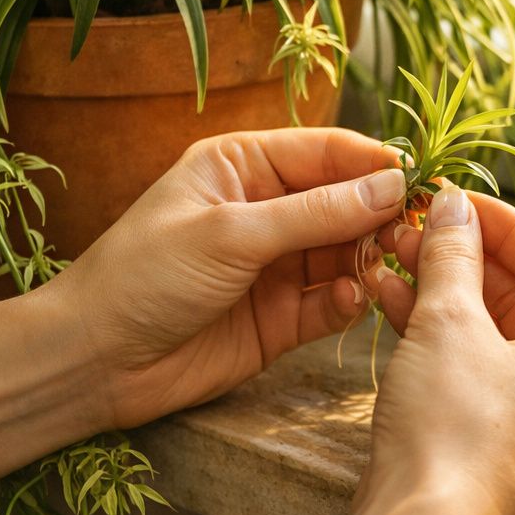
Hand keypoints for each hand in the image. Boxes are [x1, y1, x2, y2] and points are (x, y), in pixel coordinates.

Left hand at [48, 128, 405, 428]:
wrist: (95, 362)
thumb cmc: (144, 277)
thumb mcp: (230, 234)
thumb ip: (314, 213)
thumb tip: (389, 186)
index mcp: (243, 167)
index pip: (327, 153)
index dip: (374, 163)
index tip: (419, 180)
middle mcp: (266, 210)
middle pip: (346, 202)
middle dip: (380, 215)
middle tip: (412, 233)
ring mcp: (276, 265)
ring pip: (347, 252)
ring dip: (371, 259)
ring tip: (387, 267)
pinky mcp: (282, 317)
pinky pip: (334, 302)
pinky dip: (350, 301)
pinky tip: (353, 301)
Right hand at [358, 187, 514, 514]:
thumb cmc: (450, 433)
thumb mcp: (447, 324)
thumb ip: (454, 256)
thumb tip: (453, 208)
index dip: (502, 224)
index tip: (457, 200)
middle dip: (466, 262)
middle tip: (417, 232)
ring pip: (502, 342)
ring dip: (448, 298)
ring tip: (394, 262)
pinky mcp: (513, 456)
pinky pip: (488, 381)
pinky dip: (448, 345)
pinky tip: (395, 310)